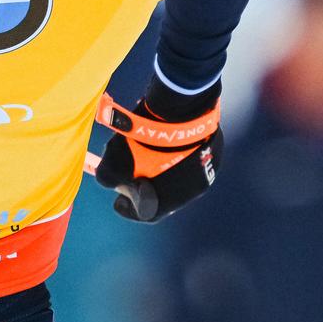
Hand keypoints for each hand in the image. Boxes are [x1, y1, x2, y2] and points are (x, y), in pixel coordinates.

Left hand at [92, 83, 222, 224]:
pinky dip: (178, 153)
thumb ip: (108, 177)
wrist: (179, 108)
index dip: (129, 206)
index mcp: (167, 201)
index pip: (144, 213)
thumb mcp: (113, 160)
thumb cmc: (143, 140)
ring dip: (164, 167)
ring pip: (180, 174)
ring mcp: (206, 172)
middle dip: (147, 183)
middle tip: (132, 170)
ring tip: (148, 149)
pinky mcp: (215, 152)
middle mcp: (191, 193)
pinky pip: (193, 157)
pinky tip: (166, 137)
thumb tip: (108, 180)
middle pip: (164, 193)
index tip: (119, 199)